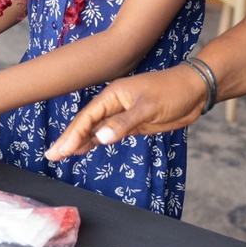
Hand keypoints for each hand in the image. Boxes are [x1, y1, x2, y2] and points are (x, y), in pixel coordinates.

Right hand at [45, 64, 205, 160]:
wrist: (194, 91)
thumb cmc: (172, 91)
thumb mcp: (148, 107)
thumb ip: (124, 123)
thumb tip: (100, 138)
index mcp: (114, 94)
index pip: (88, 116)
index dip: (73, 134)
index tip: (61, 150)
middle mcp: (114, 104)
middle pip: (87, 123)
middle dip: (69, 139)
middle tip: (52, 155)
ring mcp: (123, 114)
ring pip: (95, 130)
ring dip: (79, 141)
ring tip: (61, 155)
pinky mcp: (132, 124)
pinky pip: (109, 134)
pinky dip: (95, 141)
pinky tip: (84, 149)